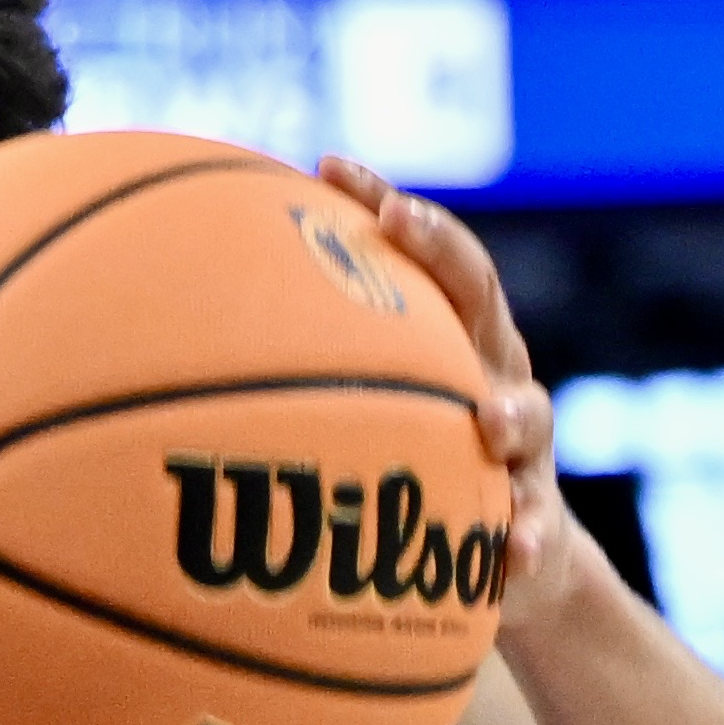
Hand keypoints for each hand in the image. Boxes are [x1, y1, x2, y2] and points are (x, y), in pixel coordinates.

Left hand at [321, 159, 592, 634]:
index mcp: (458, 342)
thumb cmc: (425, 471)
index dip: (383, 206)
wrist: (516, 557)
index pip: (426, 257)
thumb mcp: (381, 420)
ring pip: (528, 417)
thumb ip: (317, 379)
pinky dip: (525, 540)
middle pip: (481, 301)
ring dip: (512, 412)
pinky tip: (510, 558)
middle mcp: (497, 378)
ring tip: (489, 419)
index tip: (329, 166)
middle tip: (400, 217)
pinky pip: (536, 531)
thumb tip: (186, 343)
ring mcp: (525, 449)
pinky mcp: (536, 522)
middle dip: (442, 251)